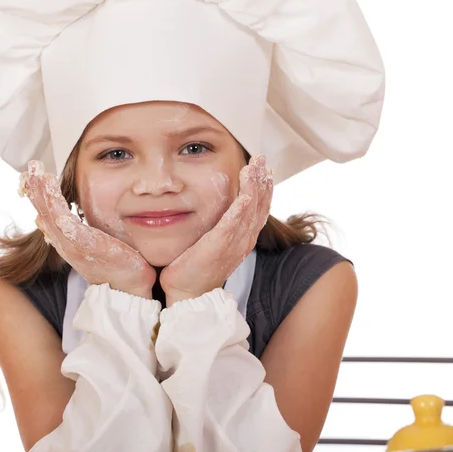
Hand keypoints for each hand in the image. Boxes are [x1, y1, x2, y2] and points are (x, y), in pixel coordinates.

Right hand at [20, 160, 155, 297]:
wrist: (130, 288)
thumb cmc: (116, 265)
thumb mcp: (94, 245)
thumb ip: (78, 232)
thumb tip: (58, 219)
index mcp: (68, 241)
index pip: (47, 215)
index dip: (39, 196)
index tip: (33, 175)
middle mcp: (66, 243)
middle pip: (45, 212)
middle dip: (36, 189)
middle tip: (31, 167)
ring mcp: (74, 245)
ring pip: (52, 215)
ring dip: (43, 194)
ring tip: (39, 174)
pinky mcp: (87, 246)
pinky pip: (67, 224)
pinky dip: (57, 208)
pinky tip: (52, 194)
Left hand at [160, 154, 272, 305]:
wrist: (187, 292)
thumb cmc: (196, 267)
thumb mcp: (213, 242)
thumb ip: (220, 226)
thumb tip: (219, 209)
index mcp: (242, 238)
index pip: (259, 209)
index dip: (263, 188)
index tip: (264, 169)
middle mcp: (243, 240)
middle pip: (259, 206)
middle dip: (262, 180)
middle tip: (261, 159)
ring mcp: (234, 243)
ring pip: (251, 210)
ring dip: (255, 187)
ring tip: (255, 167)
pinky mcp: (220, 246)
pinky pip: (234, 224)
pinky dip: (242, 208)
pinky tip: (246, 194)